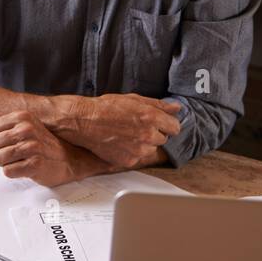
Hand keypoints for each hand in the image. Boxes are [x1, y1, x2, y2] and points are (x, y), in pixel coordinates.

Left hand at [0, 112, 104, 186]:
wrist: (67, 159)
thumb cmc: (40, 144)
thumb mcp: (18, 128)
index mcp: (22, 117)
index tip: (13, 142)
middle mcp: (27, 129)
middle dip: (0, 153)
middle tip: (17, 154)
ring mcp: (32, 146)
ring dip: (7, 164)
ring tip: (21, 161)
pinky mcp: (35, 164)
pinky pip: (8, 172)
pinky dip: (14, 173)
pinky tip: (26, 169)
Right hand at [52, 93, 182, 168]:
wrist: (84, 122)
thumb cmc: (107, 108)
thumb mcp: (134, 99)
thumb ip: (158, 105)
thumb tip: (176, 108)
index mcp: (151, 118)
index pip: (175, 127)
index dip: (167, 124)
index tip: (161, 123)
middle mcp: (147, 136)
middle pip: (163, 139)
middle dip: (154, 133)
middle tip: (137, 126)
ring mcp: (138, 151)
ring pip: (151, 150)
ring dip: (144, 144)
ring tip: (127, 134)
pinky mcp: (128, 161)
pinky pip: (138, 158)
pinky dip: (132, 152)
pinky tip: (120, 143)